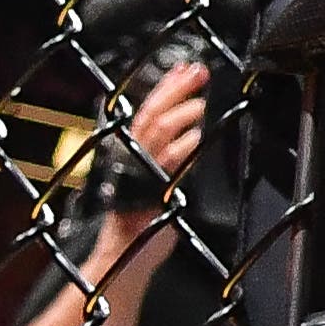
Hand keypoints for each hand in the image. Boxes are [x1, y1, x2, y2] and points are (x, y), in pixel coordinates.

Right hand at [86, 59, 207, 261]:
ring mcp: (137, 176)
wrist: (124, 258)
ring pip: (155, 136)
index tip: (185, 67)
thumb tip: (193, 123)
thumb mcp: (157, 178)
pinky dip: (180, 150)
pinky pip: (163, 168)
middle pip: (150, 115)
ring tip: (200, 104)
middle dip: (174, 89)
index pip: (148, 110)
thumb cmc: (143, 220)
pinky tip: (196, 138)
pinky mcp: (148, 196)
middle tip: (197, 71)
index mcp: (131, 152)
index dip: (166, 87)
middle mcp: (130, 159)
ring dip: (180, 115)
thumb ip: (170, 153)